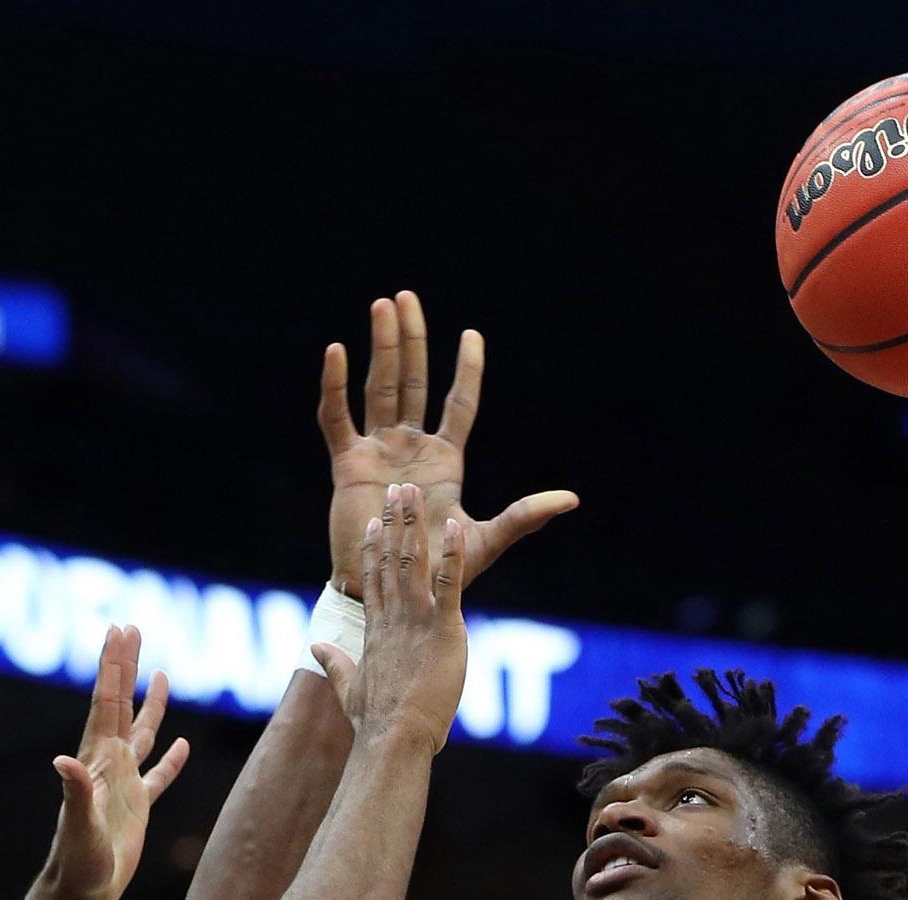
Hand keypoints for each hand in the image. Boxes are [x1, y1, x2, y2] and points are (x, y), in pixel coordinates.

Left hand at [47, 624, 191, 899]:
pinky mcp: (137, 809)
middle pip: (121, 704)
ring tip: (160, 673)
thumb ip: (76, 793)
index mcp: (98, 761)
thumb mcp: (78, 828)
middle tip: (131, 629)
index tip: (119, 631)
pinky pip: (159, 776)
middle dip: (126, 667)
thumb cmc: (77, 864)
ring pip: (142, 733)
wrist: (80, 895)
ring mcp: (125, 785)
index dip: (114, 666)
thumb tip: (65, 760)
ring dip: (150, 704)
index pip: (107, 703)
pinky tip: (182, 745)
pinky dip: (171, 758)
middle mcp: (110, 765)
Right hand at [310, 484, 467, 747]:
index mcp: (376, 630)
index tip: (374, 522)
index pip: (372, 580)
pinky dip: (452, 553)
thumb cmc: (374, 722)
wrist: (393, 738)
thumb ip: (334, 664)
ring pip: (413, 561)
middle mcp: (393, 617)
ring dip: (415, 524)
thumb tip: (315, 650)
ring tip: (416, 492)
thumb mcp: (349, 688)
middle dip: (395, 521)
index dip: (373, 549)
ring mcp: (415, 620)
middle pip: (391, 559)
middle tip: (399, 489)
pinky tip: (456, 526)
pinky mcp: (442, 628)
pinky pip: (449, 583)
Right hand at [320, 290, 577, 597]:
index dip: (466, 370)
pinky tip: (337, 351)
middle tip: (405, 297)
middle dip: (409, 339)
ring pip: (378, 388)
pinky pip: (337, 418)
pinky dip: (335, 386)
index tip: (472, 335)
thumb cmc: (437, 572)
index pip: (459, 403)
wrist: (389, 594)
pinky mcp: (346, 466)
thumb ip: (524, 516)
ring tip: (382, 305)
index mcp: (445, 460)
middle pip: (411, 381)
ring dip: (380, 346)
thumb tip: (572, 500)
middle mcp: (409, 448)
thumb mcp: (486, 539)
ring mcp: (376, 452)